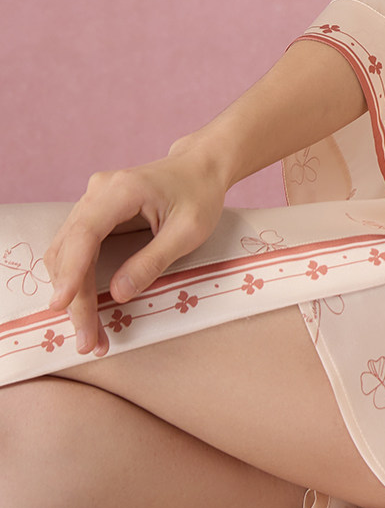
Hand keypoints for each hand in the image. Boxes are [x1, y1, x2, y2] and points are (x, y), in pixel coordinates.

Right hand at [43, 142, 230, 358]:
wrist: (201, 166)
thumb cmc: (200, 194)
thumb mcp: (189, 229)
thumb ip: (154, 259)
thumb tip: (117, 295)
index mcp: (122, 190)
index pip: (84, 233)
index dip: (71, 271)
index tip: (60, 305)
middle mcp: (98, 192)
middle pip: (69, 250)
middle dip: (74, 299)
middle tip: (87, 341)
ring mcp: (91, 201)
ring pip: (65, 253)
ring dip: (72, 295)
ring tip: (89, 334)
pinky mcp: (92, 214)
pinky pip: (73, 250)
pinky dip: (77, 281)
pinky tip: (85, 308)